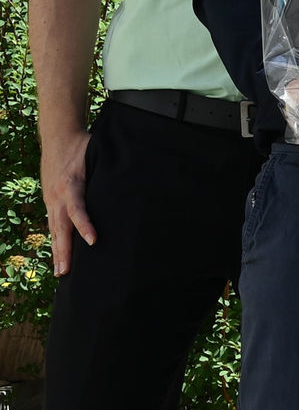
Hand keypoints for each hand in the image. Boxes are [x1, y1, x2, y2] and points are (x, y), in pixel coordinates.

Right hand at [40, 126, 95, 276]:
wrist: (59, 137)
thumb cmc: (83, 146)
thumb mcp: (96, 153)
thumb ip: (109, 168)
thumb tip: (137, 175)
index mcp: (71, 184)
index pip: (77, 209)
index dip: (85, 226)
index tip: (93, 241)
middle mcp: (58, 195)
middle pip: (61, 227)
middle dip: (64, 250)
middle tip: (67, 271)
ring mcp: (52, 200)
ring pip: (54, 230)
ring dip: (58, 251)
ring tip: (61, 272)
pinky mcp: (50, 201)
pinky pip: (52, 225)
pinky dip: (55, 242)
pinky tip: (59, 257)